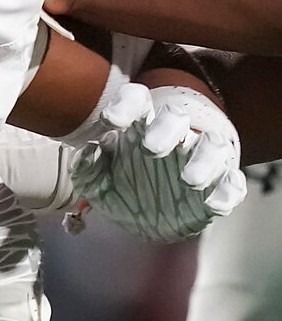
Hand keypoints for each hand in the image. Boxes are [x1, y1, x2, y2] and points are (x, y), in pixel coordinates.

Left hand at [72, 85, 246, 242]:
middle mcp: (173, 136)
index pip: (137, 101)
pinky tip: (216, 203)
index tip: (110, 121)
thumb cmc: (123, 189)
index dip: (125, 104)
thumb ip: (88, 169)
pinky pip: (232, 182)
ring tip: (190, 179)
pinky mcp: (219, 185)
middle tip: (150, 148)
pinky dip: (228, 190)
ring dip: (204, 160)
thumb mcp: (97, 184)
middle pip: (176, 118)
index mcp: (140, 127)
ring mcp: (200, 159)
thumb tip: (87, 152)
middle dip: (165, 129)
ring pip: (212, 145)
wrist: (147, 220)